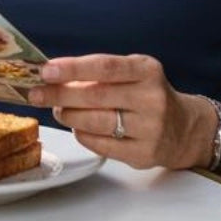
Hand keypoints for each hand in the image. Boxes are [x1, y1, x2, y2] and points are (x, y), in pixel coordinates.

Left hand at [27, 53, 211, 170]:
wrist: (184, 128)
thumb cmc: (146, 94)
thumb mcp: (132, 73)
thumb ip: (98, 72)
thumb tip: (53, 75)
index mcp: (146, 70)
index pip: (104, 66)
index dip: (72, 68)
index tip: (46, 70)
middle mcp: (152, 98)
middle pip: (95, 96)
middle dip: (59, 94)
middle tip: (37, 93)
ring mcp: (150, 128)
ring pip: (96, 122)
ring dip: (68, 116)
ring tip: (58, 110)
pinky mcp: (144, 154)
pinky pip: (102, 145)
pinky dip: (82, 135)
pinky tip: (77, 127)